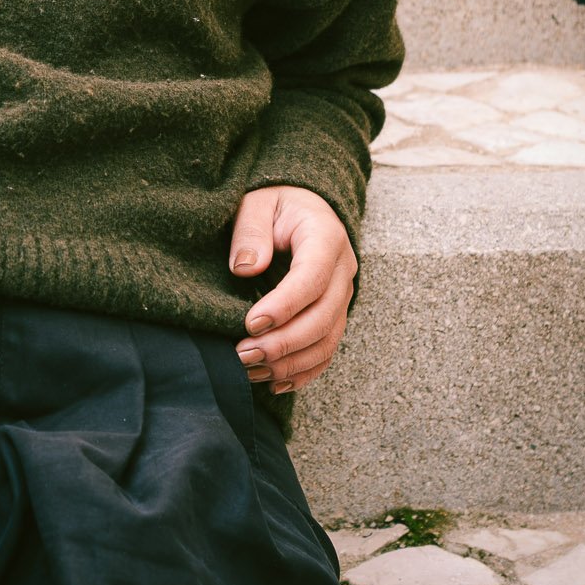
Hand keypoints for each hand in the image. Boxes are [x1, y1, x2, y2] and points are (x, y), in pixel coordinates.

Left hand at [227, 185, 356, 395]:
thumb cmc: (275, 204)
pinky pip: (326, 352)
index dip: (284, 306)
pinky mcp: (334, 316)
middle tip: (241, 355)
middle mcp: (342, 271)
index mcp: (326, 238)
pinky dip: (302, 373)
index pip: (312, 278)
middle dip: (283, 343)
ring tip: (249, 370)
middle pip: (323, 318)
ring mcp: (341, 297)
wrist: (301, 208)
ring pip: (326, 342)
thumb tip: (245, 268)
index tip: (251, 323)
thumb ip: (250, 231)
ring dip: (289, 364)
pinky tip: (273, 383)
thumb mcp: (257, 202)